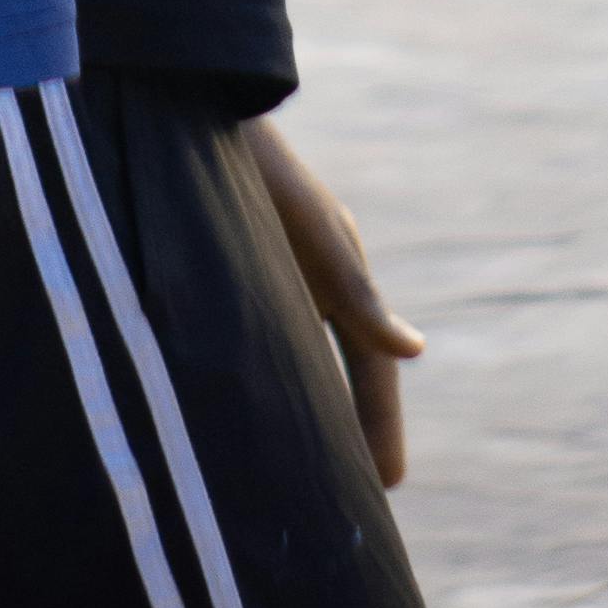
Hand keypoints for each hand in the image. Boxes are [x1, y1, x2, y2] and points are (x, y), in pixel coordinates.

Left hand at [245, 119, 426, 488]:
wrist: (193, 117)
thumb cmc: (261, 173)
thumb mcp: (316, 236)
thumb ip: (359, 295)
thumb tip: (414, 349)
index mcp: (340, 274)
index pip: (369, 367)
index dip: (378, 423)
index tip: (389, 481)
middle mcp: (311, 279)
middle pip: (338, 370)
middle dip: (350, 425)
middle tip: (359, 490)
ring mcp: (273, 275)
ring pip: (299, 358)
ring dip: (310, 407)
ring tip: (309, 470)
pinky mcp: (230, 270)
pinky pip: (258, 339)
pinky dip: (270, 379)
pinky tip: (249, 409)